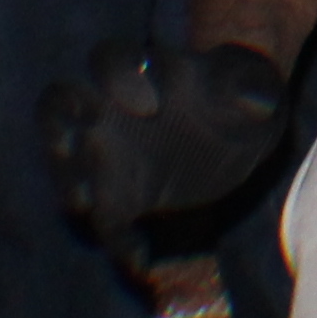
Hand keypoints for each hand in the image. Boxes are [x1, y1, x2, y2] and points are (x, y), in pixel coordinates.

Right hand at [39, 42, 286, 276]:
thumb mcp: (248, 86)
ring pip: (67, 161)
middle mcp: (108, 107)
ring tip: (83, 201)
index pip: (111, 59)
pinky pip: (106, 219)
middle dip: (59, 121)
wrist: (233, 130)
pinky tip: (140, 258)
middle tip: (69, 141)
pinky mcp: (118, 197)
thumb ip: (247, 88)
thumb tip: (257, 96)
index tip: (144, 102)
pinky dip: (118, 240)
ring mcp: (105, 152)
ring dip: (68, 179)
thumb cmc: (232, 95)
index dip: (117, 74)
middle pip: (61, 103)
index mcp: (141, 69)